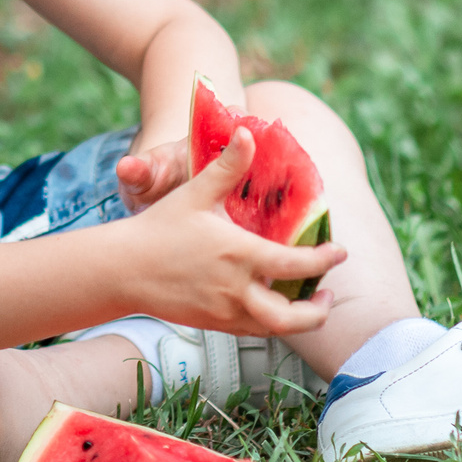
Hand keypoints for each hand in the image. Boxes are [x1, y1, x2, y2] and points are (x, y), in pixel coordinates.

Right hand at [124, 125, 346, 335]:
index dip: (324, 260)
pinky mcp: (213, 323)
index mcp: (239, 254)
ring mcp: (224, 311)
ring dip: (297, 320)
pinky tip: (271, 305)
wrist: (122, 269)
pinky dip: (269, 322)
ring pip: (274, 328)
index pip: (296, 265)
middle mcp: (236, 289)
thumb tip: (248, 131)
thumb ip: (227, 166)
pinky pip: (251, 330)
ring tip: (306, 303)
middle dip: (318, 310)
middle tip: (327, 294)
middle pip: (293, 317)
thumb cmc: (160, 228)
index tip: (339, 253)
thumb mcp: (195, 193)